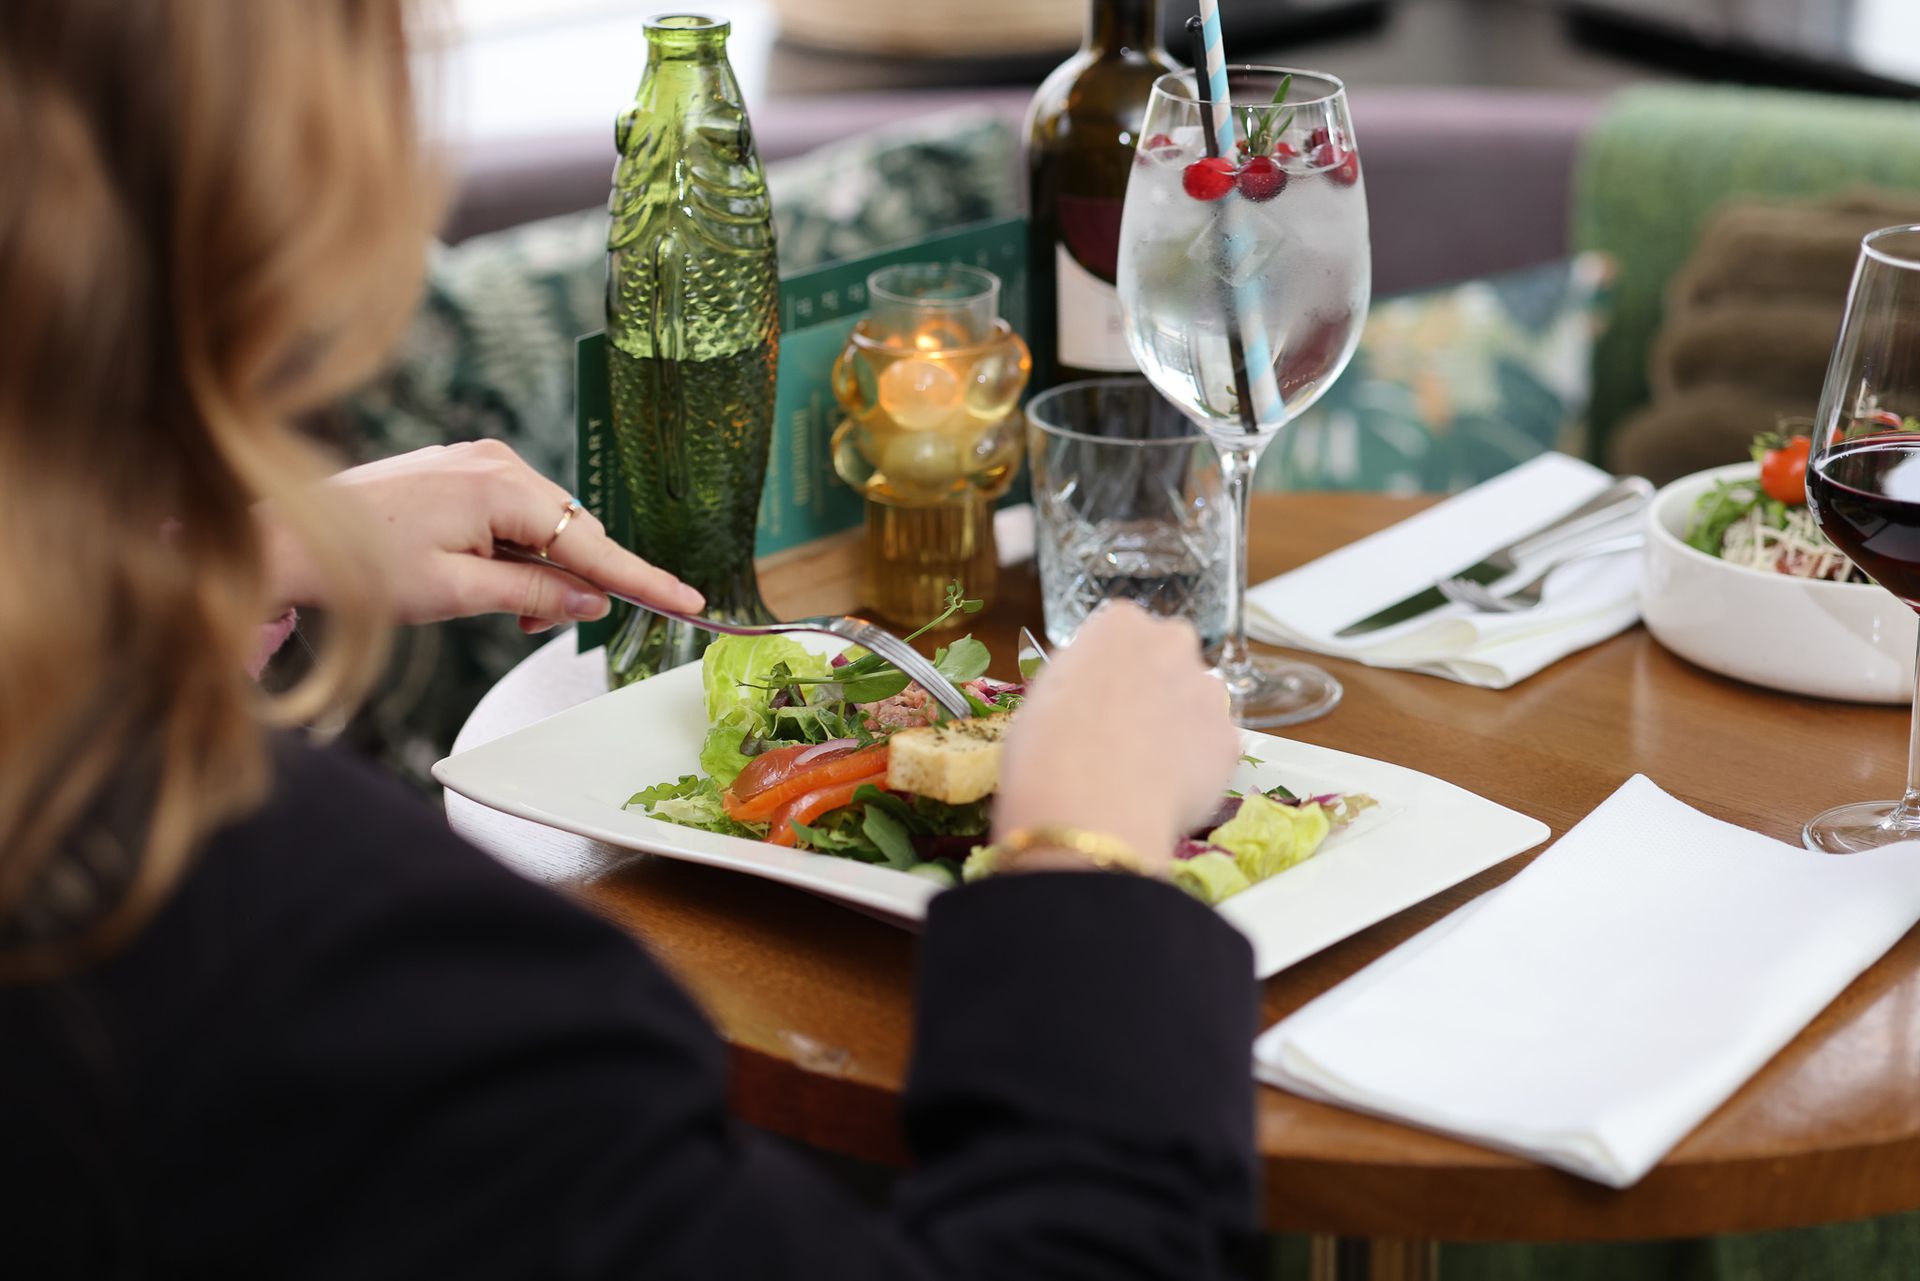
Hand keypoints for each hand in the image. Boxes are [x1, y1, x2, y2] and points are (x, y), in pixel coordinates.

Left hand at [261, 440, 702, 628]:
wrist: (287, 537)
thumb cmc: (361, 564)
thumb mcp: (458, 593)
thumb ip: (534, 595)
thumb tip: (590, 600)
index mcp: (500, 487)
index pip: (591, 545)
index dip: (643, 580)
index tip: (689, 602)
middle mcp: (496, 461)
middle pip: (571, 531)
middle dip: (572, 581)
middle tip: (538, 627)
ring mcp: (476, 459)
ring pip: (543, 524)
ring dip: (539, 569)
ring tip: (501, 607)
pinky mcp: (459, 468)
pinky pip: (513, 512)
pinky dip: (515, 549)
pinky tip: (487, 575)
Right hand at [992, 604, 1240, 873]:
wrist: (1090, 810)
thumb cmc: (1045, 749)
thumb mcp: (1042, 695)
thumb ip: (1078, 678)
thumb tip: (1089, 689)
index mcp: (1120, 624)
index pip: (1121, 633)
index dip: (1107, 671)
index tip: (1096, 700)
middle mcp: (1173, 643)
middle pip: (1169, 656)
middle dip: (1155, 685)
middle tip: (1126, 729)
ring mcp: (1208, 691)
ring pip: (1198, 701)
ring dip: (1181, 723)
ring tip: (1148, 767)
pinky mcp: (1230, 739)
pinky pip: (1212, 748)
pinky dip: (1197, 766)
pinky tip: (1166, 790)